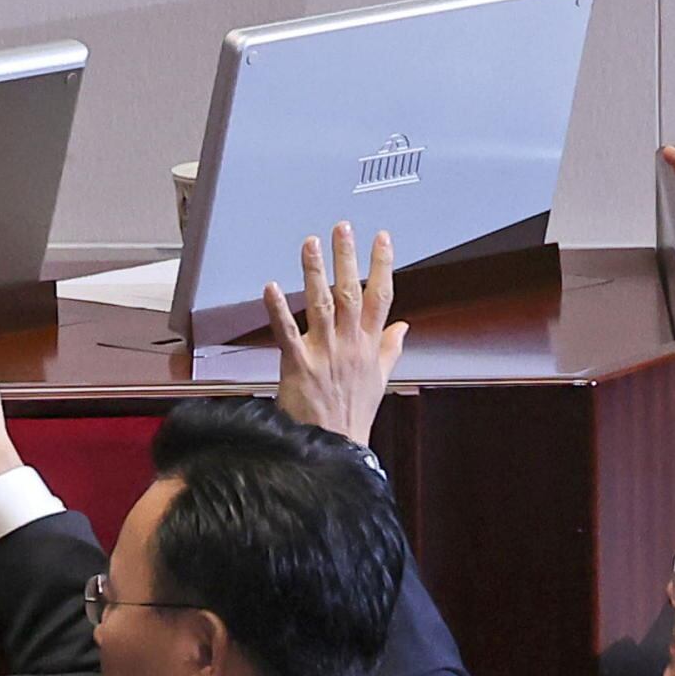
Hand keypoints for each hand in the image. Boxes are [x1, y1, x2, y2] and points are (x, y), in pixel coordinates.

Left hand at [263, 227, 405, 444]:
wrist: (333, 448)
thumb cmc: (353, 415)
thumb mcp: (380, 380)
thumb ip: (390, 349)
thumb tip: (404, 326)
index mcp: (370, 346)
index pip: (382, 297)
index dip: (383, 265)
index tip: (383, 238)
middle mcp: (350, 345)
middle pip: (352, 292)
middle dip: (348, 257)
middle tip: (342, 227)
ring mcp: (325, 353)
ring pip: (322, 304)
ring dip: (315, 272)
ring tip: (311, 243)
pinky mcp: (298, 365)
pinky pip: (288, 332)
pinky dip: (279, 309)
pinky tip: (270, 287)